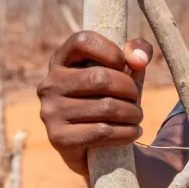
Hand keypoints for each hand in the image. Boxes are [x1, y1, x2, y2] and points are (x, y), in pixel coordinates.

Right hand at [37, 31, 151, 175]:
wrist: (96, 147)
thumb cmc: (111, 99)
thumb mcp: (125, 73)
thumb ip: (137, 54)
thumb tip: (139, 60)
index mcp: (61, 61)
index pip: (82, 40)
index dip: (111, 50)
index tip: (124, 64)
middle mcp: (49, 84)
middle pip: (101, 77)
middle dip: (130, 89)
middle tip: (137, 98)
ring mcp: (50, 112)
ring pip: (106, 107)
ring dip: (132, 113)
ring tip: (137, 116)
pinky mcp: (58, 138)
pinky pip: (102, 132)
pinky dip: (126, 132)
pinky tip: (133, 131)